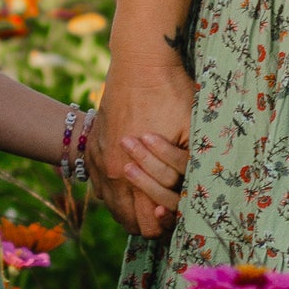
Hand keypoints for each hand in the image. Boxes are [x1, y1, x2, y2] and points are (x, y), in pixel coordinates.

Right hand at [89, 58, 192, 238]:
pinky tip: (131, 183)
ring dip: (131, 207)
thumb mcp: (192, 132)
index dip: (165, 226)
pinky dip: (115, 191)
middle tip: (167, 211)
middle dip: (150, 221)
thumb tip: (196, 197)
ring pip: (112, 204)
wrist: (140, 63)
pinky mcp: (92, 148)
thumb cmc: (172, 95)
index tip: (178, 214)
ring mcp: (96, 160)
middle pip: (128, 221)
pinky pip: (100, 184)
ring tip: (150, 200)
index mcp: (130, 172)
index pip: (146, 225)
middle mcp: (108, 172)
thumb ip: (190, 169)